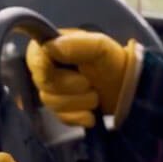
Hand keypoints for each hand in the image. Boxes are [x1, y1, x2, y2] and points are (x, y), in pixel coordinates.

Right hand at [26, 29, 140, 127]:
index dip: (48, 70)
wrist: (128, 89)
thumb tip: (51, 47)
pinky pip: (60, 118)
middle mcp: (48, 68)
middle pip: (43, 85)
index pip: (34, 59)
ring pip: (51, 103)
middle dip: (71, 87)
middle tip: (89, 83)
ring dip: (78, 102)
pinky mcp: (61, 111)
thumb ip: (76, 43)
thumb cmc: (113, 62)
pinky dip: (79, 117)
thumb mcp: (100, 46)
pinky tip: (91, 113)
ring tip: (95, 95)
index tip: (74, 73)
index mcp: (52, 46)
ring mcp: (53, 91)